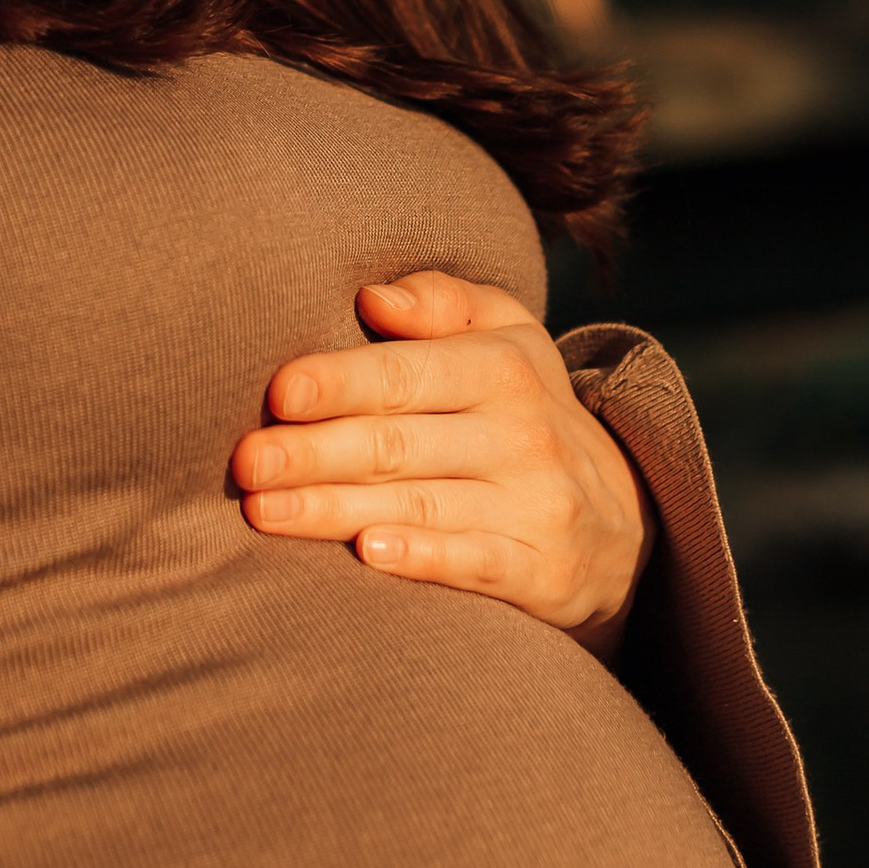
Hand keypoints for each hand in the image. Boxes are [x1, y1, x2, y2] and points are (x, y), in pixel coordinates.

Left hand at [231, 270, 649, 643]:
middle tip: (246, 463)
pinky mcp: (543, 571)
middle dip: (315, 453)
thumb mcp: (508, 338)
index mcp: (504, 367)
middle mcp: (523, 434)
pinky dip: (424, 558)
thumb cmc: (523, 414)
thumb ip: (443, 304)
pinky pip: (476, 562)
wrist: (622, 521)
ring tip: (266, 513)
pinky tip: (370, 554)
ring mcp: (536, 505)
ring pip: (420, 505)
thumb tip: (373, 297)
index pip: (408, 373)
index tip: (280, 392)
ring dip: (337, 510)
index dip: (342, 382)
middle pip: (399, 443)